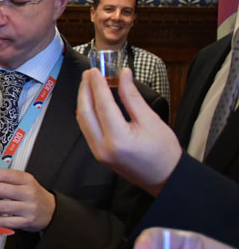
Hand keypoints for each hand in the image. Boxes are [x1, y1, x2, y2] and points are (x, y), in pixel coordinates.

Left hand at [0, 168, 55, 231]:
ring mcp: (28, 208)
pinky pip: (6, 221)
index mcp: (27, 180)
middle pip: (1, 190)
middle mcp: (28, 193)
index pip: (5, 175)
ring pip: (2, 206)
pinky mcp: (26, 222)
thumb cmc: (32, 194)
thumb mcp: (25, 182)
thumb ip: (7, 180)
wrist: (51, 211)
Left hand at [76, 67, 181, 195]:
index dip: (97, 85)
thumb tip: (123, 74)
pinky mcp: (98, 154)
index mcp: (119, 139)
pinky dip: (86, 112)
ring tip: (88, 83)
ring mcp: (98, 152)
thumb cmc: (164, 152)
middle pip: (85, 112)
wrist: (165, 178)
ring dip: (83, 100)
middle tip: (89, 73)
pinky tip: (91, 101)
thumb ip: (132, 97)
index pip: (102, 105)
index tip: (95, 70)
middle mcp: (103, 147)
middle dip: (85, 90)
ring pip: (82, 121)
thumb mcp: (151, 120)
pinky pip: (86, 129)